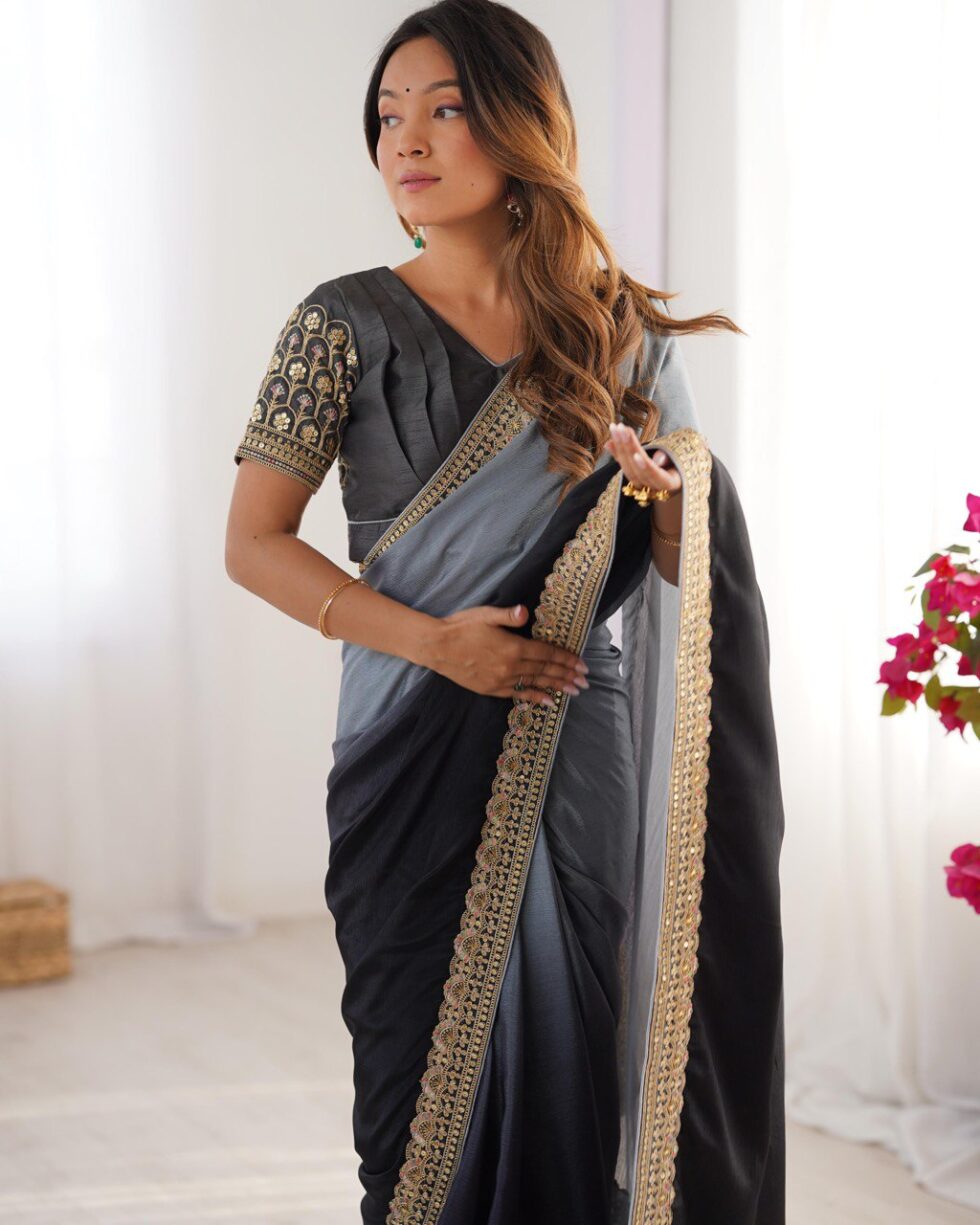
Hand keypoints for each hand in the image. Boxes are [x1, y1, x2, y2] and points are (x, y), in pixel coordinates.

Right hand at [417, 603, 590, 707]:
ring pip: (535, 684)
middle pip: (545, 671)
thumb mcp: (485, 615)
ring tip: (573, 691)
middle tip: (585, 682)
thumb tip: (525, 612)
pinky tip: (547, 701)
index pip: (546, 654)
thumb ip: (508, 615)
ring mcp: (501, 680)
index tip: (581, 664)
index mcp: (513, 647)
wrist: (437, 647)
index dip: (566, 659)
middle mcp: (510, 666)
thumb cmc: (461, 627)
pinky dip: (534, 697)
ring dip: (556, 687)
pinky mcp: (491, 689)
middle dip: (567, 675)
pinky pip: (518, 694)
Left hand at [605, 422, 682, 516]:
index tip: (636, 454)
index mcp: (671, 484)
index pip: (656, 476)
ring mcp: (643, 487)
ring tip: (615, 429)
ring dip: (620, 447)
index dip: (646, 467)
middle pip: (637, 471)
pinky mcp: (635, 480)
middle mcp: (654, 490)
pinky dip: (616, 454)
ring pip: (628, 470)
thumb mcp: (684, 456)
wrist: (682, 474)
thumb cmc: (685, 461)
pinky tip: (609, 442)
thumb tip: (657, 460)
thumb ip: (670, 457)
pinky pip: (624, 467)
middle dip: (628, 448)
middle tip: (621, 427)